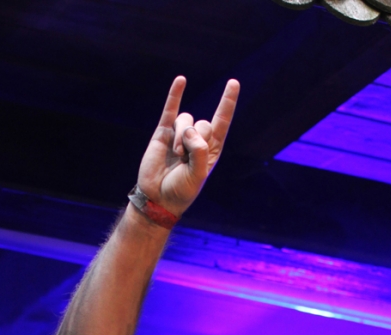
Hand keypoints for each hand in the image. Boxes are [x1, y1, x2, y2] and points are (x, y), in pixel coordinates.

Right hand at [136, 76, 239, 217]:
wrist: (157, 198)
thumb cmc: (181, 191)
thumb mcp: (197, 175)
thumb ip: (199, 151)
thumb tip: (189, 129)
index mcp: (210, 150)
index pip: (221, 122)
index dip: (227, 103)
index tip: (233, 83)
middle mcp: (196, 140)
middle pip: (202, 123)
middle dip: (194, 138)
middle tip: (184, 157)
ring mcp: (179, 135)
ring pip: (186, 119)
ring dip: (180, 136)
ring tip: (176, 154)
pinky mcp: (163, 133)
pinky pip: (170, 110)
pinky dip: (175, 95)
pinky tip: (181, 80)